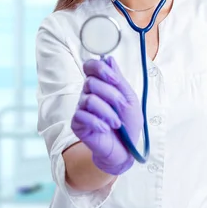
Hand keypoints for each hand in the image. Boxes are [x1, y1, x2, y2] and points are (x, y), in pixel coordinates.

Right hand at [70, 56, 142, 174]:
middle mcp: (88, 94)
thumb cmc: (128, 123)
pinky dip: (97, 122)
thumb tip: (109, 58)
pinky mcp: (77, 123)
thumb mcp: (129, 100)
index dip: (99, 69)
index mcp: (101, 85)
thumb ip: (119, 80)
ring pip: (89, 100)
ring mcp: (81, 109)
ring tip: (116, 123)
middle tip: (121, 106)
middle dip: (111, 94)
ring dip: (107, 112)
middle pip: (90, 82)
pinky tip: (105, 129)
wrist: (125, 149)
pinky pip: (82, 116)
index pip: (90, 66)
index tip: (114, 79)